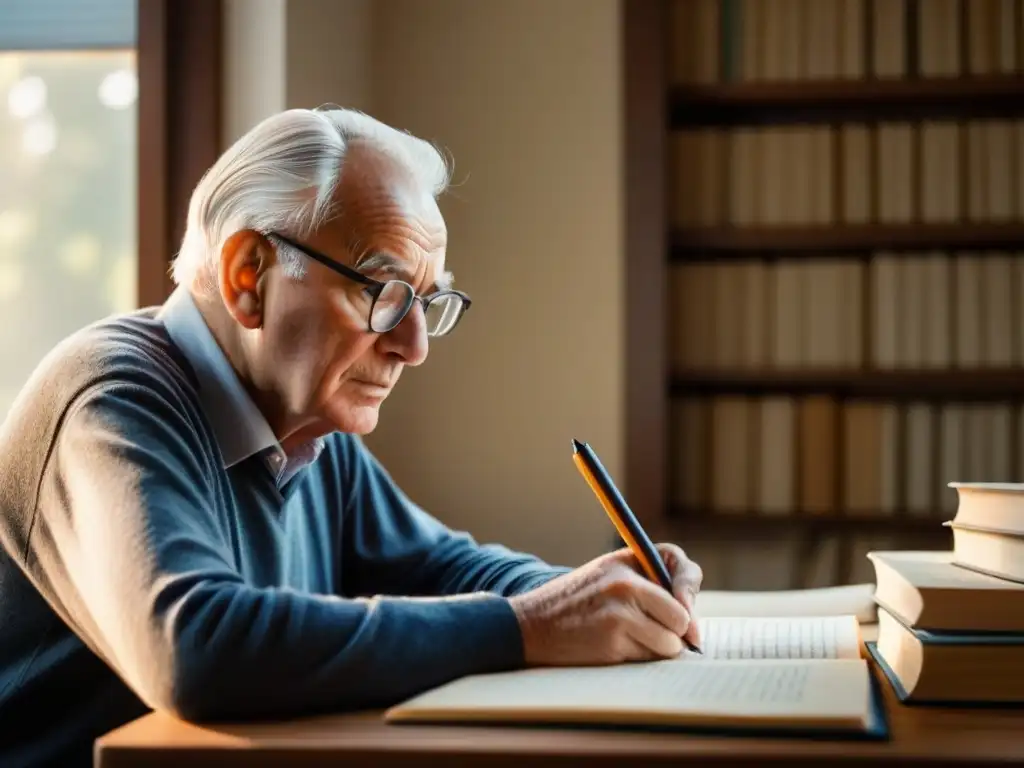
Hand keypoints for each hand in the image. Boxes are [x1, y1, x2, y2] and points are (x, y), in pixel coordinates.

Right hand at [508, 543, 702, 666]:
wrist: (531, 625)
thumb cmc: (578, 603)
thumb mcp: (609, 575)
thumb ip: (650, 586)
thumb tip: (693, 629)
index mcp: (626, 560)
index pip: (682, 566)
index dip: (689, 592)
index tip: (685, 609)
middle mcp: (625, 583)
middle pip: (682, 618)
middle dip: (674, 632)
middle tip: (650, 631)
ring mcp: (619, 613)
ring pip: (669, 644)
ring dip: (655, 649)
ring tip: (626, 638)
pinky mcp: (613, 642)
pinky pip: (648, 658)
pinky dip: (637, 659)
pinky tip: (612, 647)